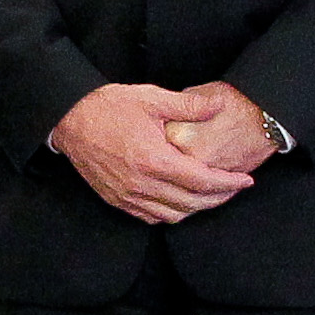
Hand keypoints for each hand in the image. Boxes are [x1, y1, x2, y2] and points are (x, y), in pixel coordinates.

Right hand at [49, 82, 259, 223]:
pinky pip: (150, 217)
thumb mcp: (151, 98)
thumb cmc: (108, 106)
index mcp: (154, 159)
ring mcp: (127, 195)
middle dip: (219, 198)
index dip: (228, 184)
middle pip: (191, 203)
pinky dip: (170, 213)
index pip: (201, 181)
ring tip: (210, 195)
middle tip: (234, 188)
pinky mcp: (116, 199)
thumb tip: (218, 106)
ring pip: (172, 215)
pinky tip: (180, 201)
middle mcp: (142, 183)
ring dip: (196, 209)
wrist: (69, 119)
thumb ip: (188, 106)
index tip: (245, 181)